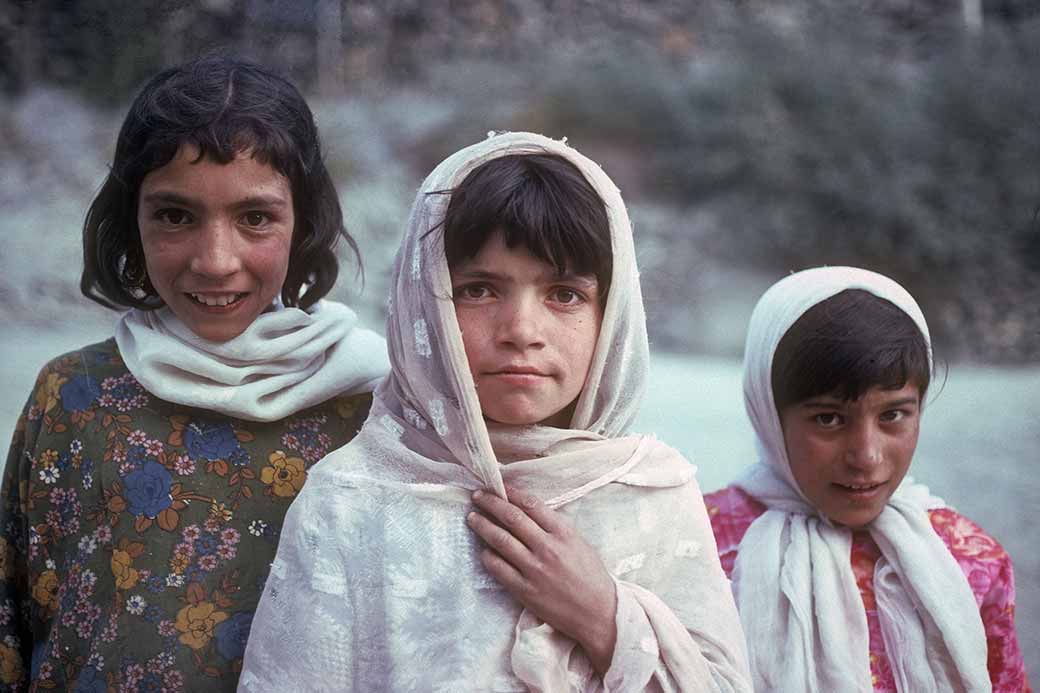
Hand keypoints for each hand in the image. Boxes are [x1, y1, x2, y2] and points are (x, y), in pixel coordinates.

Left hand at [467, 485, 617, 673]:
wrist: (598, 613)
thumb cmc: (591, 576)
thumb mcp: (579, 543)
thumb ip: (555, 528)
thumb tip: (528, 512)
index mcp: (563, 533)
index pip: (531, 505)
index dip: (511, 493)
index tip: (499, 486)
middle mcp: (547, 548)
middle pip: (512, 518)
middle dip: (491, 504)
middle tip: (478, 496)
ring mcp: (534, 569)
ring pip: (500, 541)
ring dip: (483, 526)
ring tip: (472, 518)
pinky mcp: (524, 590)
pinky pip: (498, 568)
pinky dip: (488, 556)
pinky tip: (483, 550)